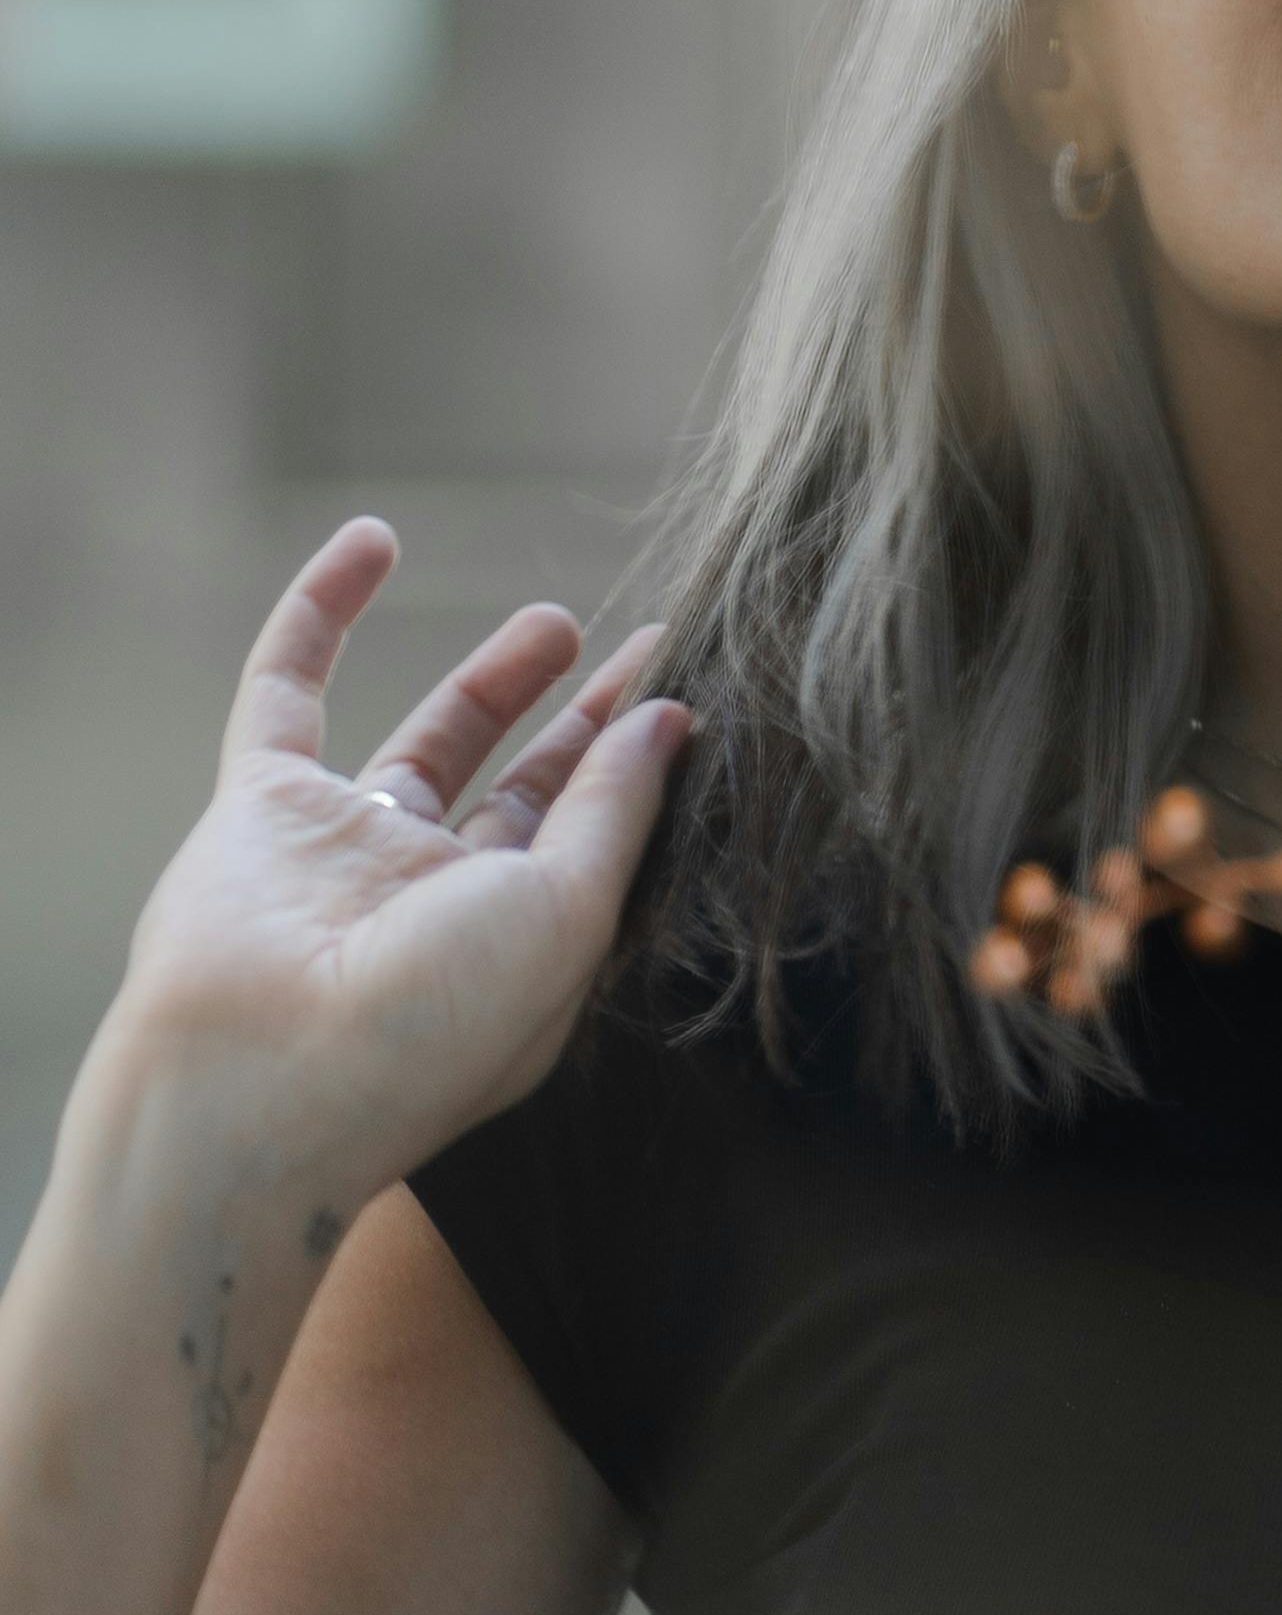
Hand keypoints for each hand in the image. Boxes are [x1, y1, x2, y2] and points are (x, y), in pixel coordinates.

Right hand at [97, 524, 689, 1216]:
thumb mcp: (566, 913)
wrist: (256, 1076)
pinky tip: (371, 538)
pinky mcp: (262, 807)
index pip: (597, 837)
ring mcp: (348, 852)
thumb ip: (614, 810)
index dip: (642, 762)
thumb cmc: (430, 1025)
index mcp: (521, 945)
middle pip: (526, 792)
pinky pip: (288, 689)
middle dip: (582, 725)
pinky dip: (321, 611)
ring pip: (428, 741)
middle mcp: (438, 904)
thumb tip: (670, 718)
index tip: (691, 687)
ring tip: (559, 619)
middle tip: (644, 650)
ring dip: (489, 678)